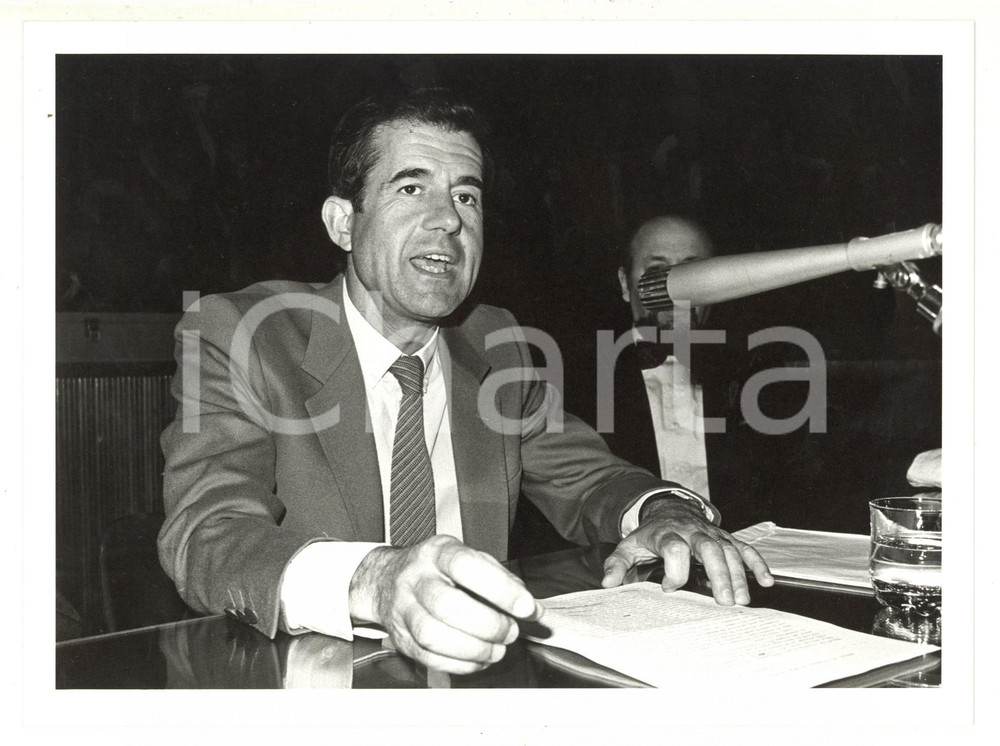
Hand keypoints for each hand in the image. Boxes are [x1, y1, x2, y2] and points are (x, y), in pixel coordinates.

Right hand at [348, 535, 542, 674]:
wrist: (385, 580)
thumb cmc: (437, 570)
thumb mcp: (469, 559)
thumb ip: (502, 580)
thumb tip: (532, 609)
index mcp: (437, 552)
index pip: (466, 566)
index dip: (499, 589)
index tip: (526, 607)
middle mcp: (415, 578)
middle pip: (447, 605)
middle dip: (488, 625)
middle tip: (510, 631)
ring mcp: (402, 608)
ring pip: (433, 635)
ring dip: (473, 649)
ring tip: (496, 649)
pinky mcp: (400, 638)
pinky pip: (428, 657)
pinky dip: (460, 665)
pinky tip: (477, 659)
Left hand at [601, 498, 773, 604]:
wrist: (669, 509)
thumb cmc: (650, 533)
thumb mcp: (629, 545)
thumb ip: (617, 563)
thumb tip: (608, 583)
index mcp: (668, 534)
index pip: (673, 548)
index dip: (673, 570)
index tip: (667, 588)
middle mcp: (693, 532)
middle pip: (708, 548)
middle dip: (718, 574)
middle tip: (724, 602)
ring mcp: (712, 534)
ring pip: (729, 551)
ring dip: (738, 575)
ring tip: (742, 601)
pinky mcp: (726, 538)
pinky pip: (745, 548)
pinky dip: (757, 563)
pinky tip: (766, 581)